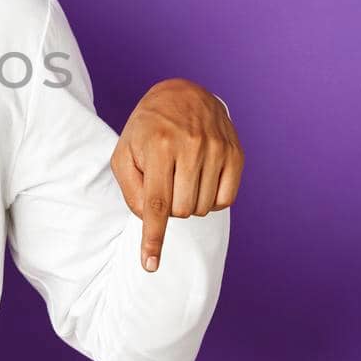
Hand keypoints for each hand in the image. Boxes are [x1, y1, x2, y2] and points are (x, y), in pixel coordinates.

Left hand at [110, 78, 242, 272]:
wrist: (183, 95)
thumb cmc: (147, 129)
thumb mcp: (125, 153)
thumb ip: (131, 189)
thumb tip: (149, 219)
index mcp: (158, 145)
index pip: (156, 204)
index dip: (153, 238)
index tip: (150, 266)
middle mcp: (190, 146)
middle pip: (181, 210)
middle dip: (169, 208)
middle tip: (164, 185)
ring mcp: (217, 148)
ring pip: (203, 208)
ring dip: (189, 203)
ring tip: (181, 177)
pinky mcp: (236, 154)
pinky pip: (225, 200)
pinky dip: (210, 201)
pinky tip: (201, 181)